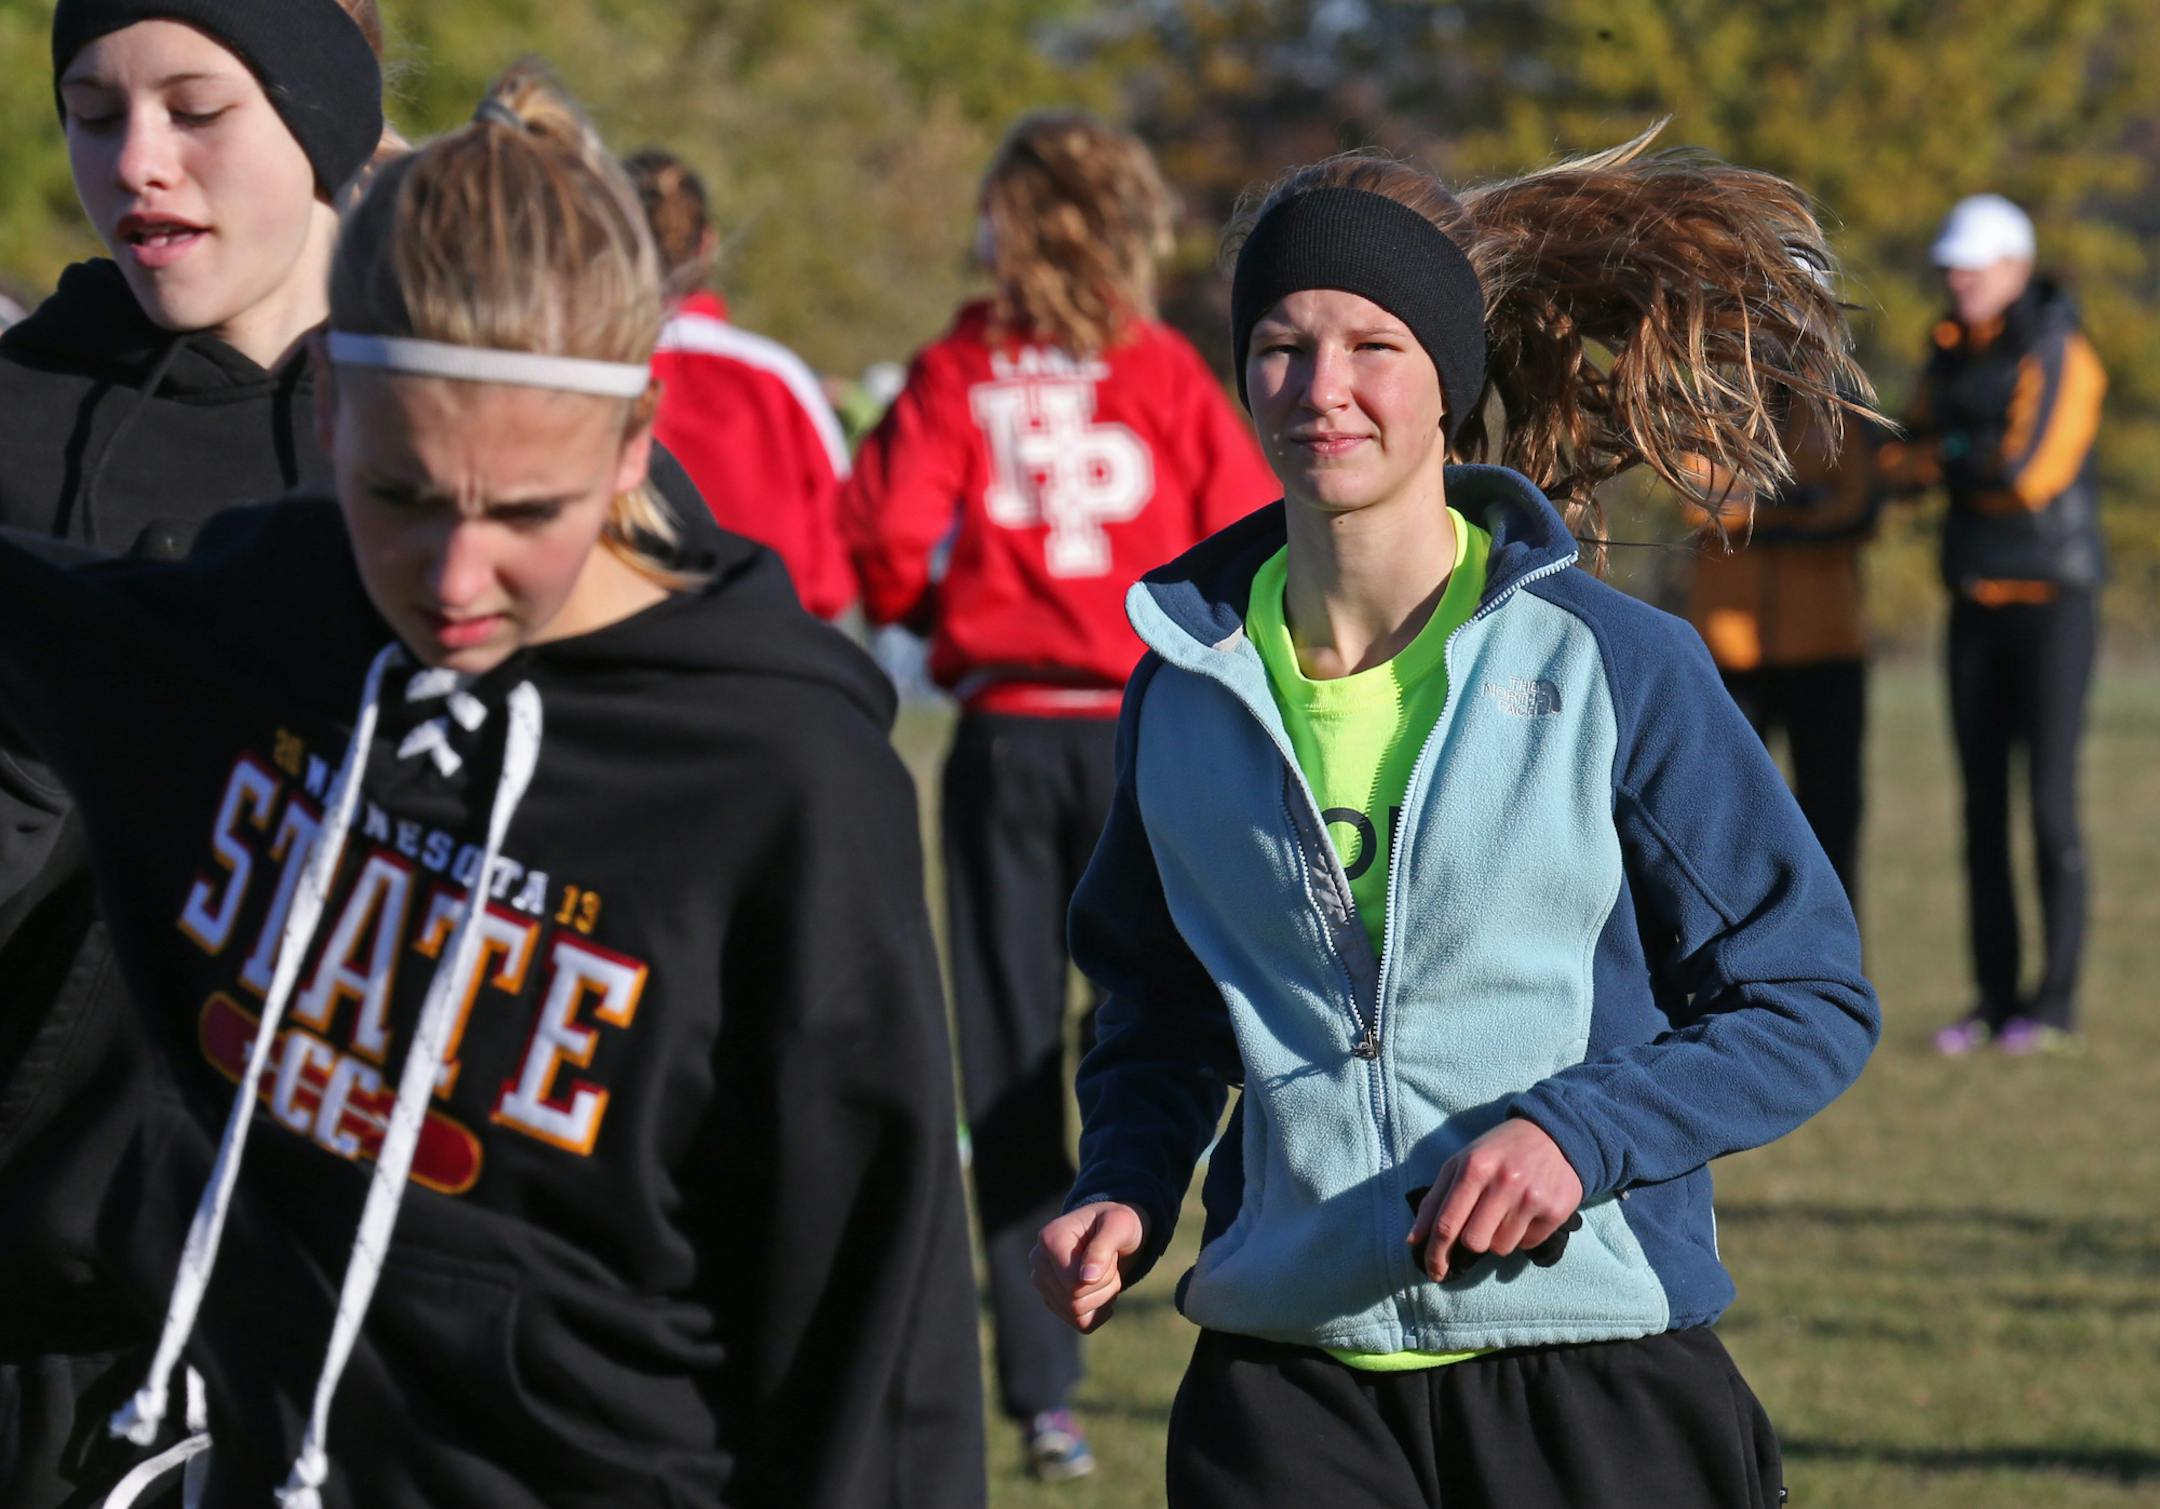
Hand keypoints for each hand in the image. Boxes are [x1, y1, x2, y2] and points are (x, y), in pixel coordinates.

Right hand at [1031, 1201, 1146, 1333]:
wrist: (1113, 1232)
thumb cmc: (1117, 1225)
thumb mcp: (1119, 1226)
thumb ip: (1102, 1248)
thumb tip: (1085, 1279)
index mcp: (1049, 1239)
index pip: (1073, 1284)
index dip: (1103, 1276)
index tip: (1110, 1253)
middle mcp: (1038, 1261)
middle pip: (1074, 1301)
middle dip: (1105, 1286)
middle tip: (1110, 1263)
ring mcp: (1042, 1283)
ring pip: (1077, 1314)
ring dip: (1104, 1297)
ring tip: (1105, 1273)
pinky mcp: (1052, 1300)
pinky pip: (1080, 1323)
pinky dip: (1099, 1311)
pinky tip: (1102, 1291)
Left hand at [1407, 1119, 1582, 1281]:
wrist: (1552, 1134)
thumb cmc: (1496, 1153)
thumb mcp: (1460, 1164)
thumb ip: (1435, 1200)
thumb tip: (1413, 1240)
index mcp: (1474, 1167)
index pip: (1446, 1223)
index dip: (1435, 1254)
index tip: (1432, 1271)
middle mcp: (1504, 1182)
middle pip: (1473, 1242)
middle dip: (1471, 1240)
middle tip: (1479, 1223)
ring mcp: (1533, 1197)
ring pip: (1500, 1248)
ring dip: (1497, 1238)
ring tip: (1505, 1211)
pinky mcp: (1557, 1210)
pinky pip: (1527, 1244)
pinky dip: (1521, 1235)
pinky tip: (1525, 1212)